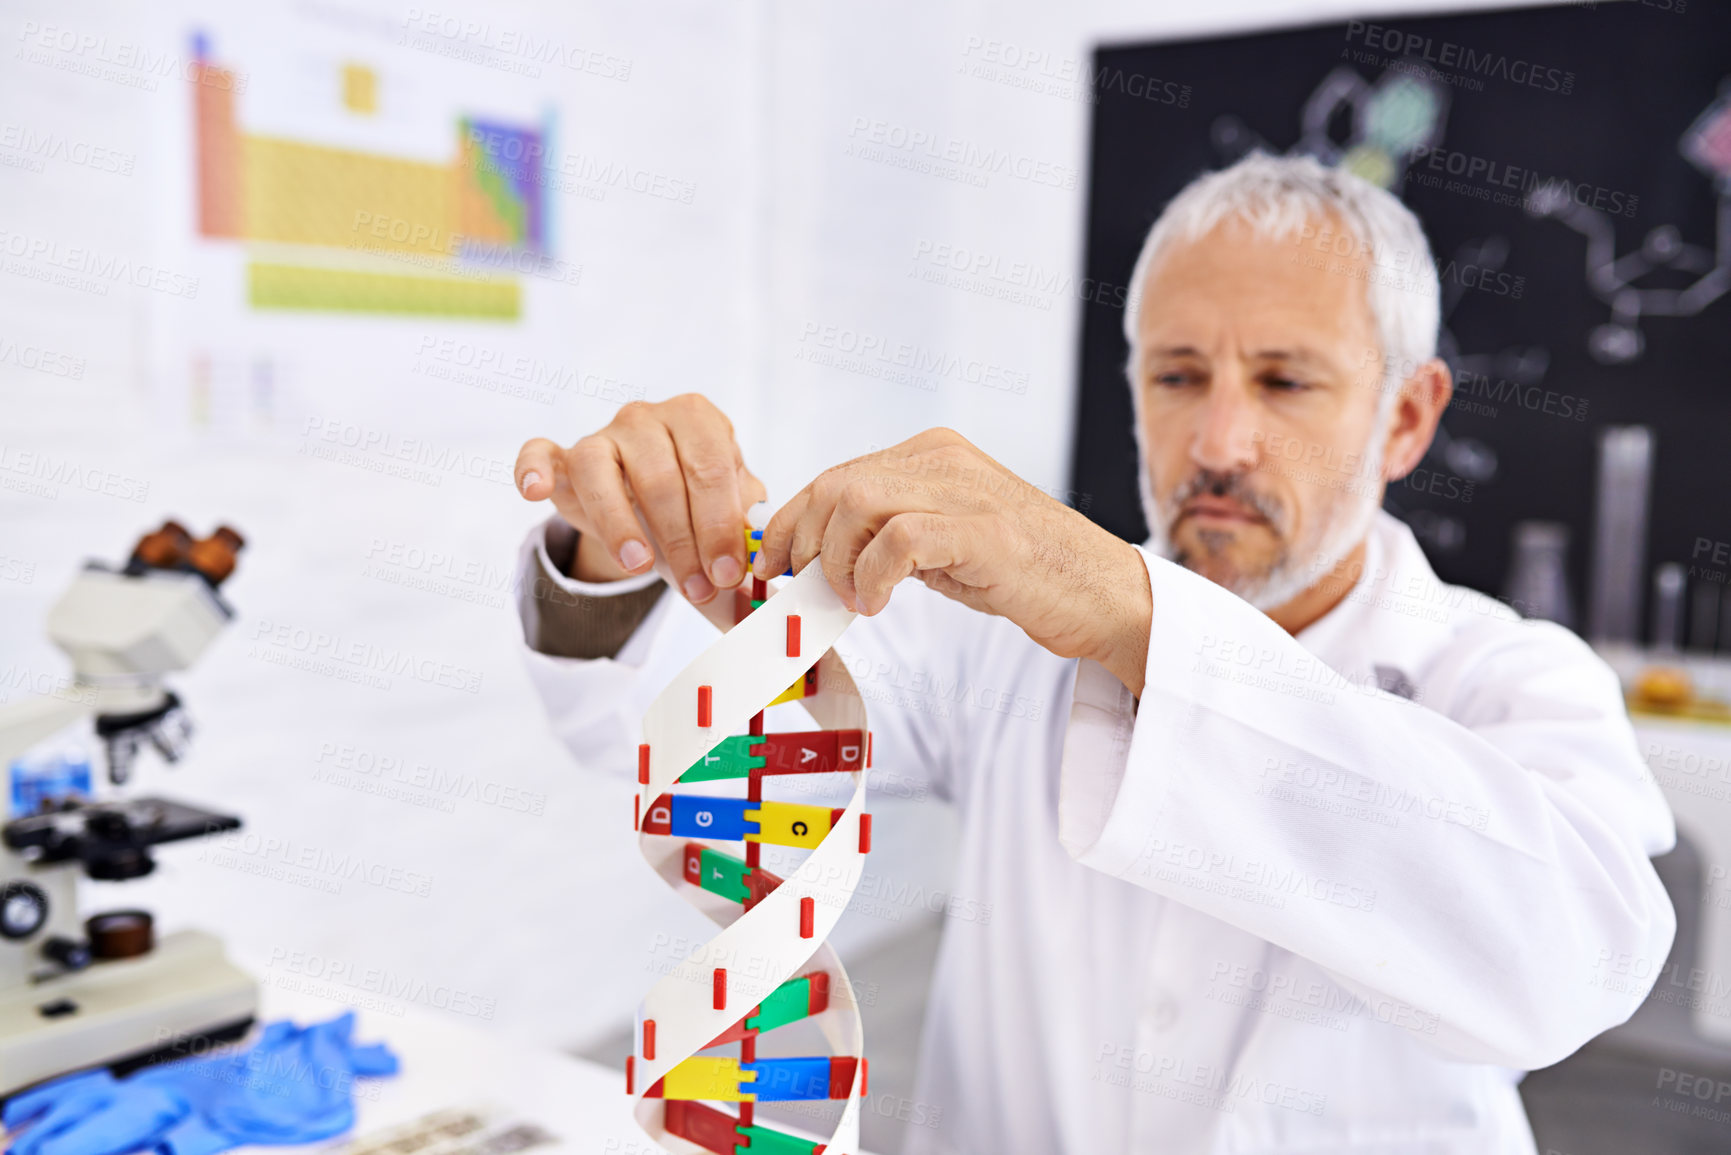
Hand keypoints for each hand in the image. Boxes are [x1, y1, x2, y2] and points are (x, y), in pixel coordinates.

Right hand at [514, 395, 766, 603]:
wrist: (649, 507)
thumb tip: (761, 588)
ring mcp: (602, 434)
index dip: (720, 524)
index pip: (711, 468)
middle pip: (661, 476)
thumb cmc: (694, 508)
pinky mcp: (561, 457)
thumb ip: (743, 544)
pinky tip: (535, 491)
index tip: (726, 573)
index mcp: (699, 421)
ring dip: (619, 523)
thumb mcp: (725, 520)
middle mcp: (648, 418)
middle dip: (681, 540)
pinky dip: (533, 468)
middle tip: (696, 588)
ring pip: (601, 469)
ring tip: (638, 566)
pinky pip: (539, 452)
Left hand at [749, 428, 1152, 695]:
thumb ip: (890, 535)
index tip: (771, 564)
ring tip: (851, 601)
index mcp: (932, 454)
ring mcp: (966, 490)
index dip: (791, 521)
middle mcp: (945, 458)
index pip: (836, 475)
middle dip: (804, 542)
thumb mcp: (943, 542)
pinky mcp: (985, 531)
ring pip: (857, 502)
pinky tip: (877, 603)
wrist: (1102, 593)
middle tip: (804, 590)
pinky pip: (899, 538)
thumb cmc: (1023, 573)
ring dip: (837, 560)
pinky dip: (871, 575)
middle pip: (836, 485)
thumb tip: (820, 559)